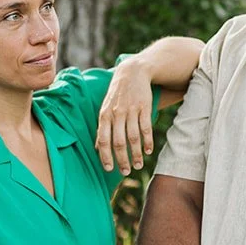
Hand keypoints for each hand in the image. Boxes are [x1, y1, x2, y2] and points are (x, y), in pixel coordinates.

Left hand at [96, 58, 154, 173]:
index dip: (105, 156)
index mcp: (104, 116)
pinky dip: (147, 142)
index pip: (103, 140)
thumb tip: (97, 149)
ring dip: (136, 154)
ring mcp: (131, 110)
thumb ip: (102, 128)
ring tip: (138, 165)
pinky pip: (146, 128)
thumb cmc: (116, 95)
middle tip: (125, 172)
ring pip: (133, 137)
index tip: (109, 169)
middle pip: (119, 142)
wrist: (132, 72)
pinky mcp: (144, 107)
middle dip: (122, 159)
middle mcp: (116, 114)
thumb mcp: (105, 109)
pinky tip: (148, 151)